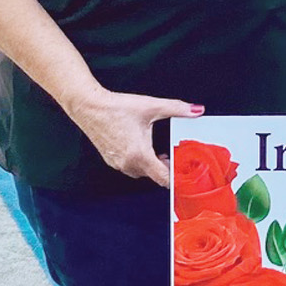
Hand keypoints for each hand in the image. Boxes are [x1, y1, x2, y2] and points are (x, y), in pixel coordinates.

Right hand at [68, 88, 203, 186]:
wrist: (88, 106)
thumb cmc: (117, 107)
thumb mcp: (151, 107)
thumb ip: (177, 109)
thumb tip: (197, 110)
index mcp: (140, 155)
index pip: (163, 178)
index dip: (176, 179)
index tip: (185, 174)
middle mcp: (128, 164)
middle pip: (154, 176)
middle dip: (165, 169)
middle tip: (175, 157)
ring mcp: (117, 164)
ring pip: (141, 173)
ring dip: (152, 165)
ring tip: (159, 152)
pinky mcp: (111, 160)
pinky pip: (130, 168)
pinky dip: (139, 162)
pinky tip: (142, 148)